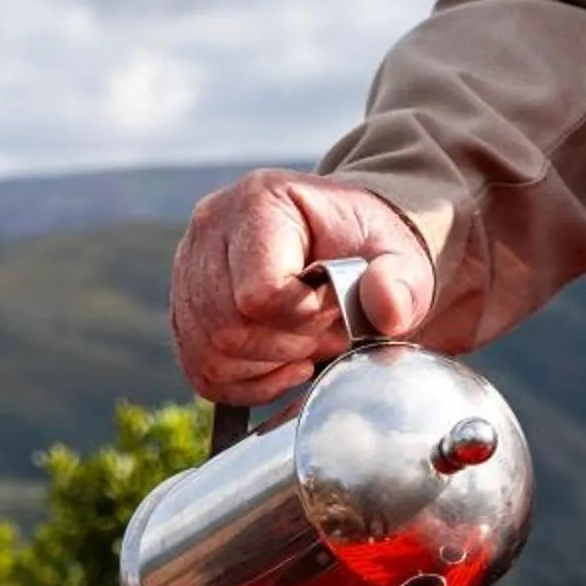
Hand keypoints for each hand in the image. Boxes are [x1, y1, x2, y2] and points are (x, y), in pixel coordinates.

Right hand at [169, 170, 436, 405]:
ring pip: (210, 355)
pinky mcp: (184, 307)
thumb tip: (388, 309)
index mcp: (259, 202)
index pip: (258, 293)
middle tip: (325, 331)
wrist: (344, 243)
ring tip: (306, 342)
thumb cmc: (368, 247)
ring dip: (267, 365)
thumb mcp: (401, 258)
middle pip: (228, 328)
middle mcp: (210, 228)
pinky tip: (282, 364)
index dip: (302, 317)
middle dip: (287, 344)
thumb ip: (399, 282)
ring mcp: (187, 268)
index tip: (335, 306)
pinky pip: (201, 371)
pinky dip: (246, 383)